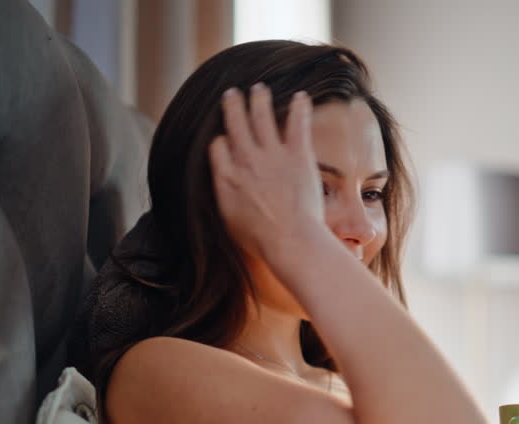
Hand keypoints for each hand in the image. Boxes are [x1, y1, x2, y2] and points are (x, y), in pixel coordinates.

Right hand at [208, 84, 325, 262]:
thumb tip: (221, 188)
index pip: (218, 146)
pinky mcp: (297, 155)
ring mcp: (272, 155)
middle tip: (233, 93)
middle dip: (233, 105)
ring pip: (262, 116)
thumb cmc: (260, 240)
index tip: (224, 137)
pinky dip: (299, 108)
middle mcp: (246, 160)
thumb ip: (224, 197)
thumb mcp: (229, 221)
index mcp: (226, 177)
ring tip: (259, 88)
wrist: (289, 240)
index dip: (221, 139)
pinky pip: (296, 124)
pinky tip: (300, 96)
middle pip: (235, 123)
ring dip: (260, 99)